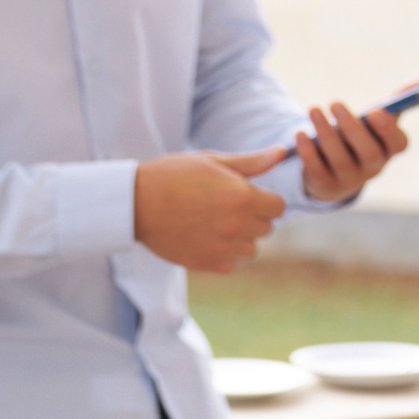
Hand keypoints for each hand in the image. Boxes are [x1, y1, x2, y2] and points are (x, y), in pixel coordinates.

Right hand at [133, 149, 286, 272]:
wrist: (136, 203)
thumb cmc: (174, 175)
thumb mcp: (213, 161)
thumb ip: (252, 162)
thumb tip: (282, 153)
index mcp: (243, 197)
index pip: (279, 207)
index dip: (267, 200)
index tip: (251, 195)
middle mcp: (237, 226)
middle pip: (267, 228)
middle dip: (255, 217)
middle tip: (228, 206)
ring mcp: (222, 248)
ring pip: (251, 249)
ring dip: (242, 238)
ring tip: (217, 222)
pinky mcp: (206, 264)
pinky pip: (231, 264)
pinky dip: (224, 254)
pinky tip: (206, 237)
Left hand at [293, 103, 406, 201]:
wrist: (336, 173)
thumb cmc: (363, 136)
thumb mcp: (380, 119)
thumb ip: (402, 99)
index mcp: (390, 150)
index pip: (398, 144)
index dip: (388, 130)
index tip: (376, 110)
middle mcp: (373, 168)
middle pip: (368, 152)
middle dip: (352, 128)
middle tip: (335, 102)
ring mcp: (350, 180)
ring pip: (340, 159)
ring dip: (326, 133)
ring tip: (314, 109)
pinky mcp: (325, 185)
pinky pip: (317, 170)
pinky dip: (308, 152)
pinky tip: (299, 134)